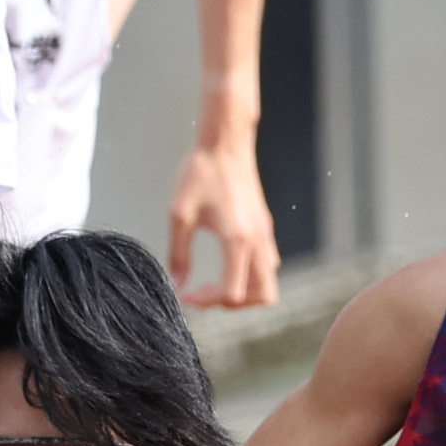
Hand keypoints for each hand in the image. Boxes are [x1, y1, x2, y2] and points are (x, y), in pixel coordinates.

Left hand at [168, 135, 279, 308]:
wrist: (226, 141)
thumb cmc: (202, 171)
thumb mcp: (180, 213)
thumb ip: (179, 253)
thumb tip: (177, 283)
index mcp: (237, 241)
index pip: (232, 292)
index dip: (208, 301)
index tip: (187, 295)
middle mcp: (257, 241)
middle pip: (263, 296)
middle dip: (235, 304)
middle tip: (207, 296)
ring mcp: (265, 234)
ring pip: (269, 281)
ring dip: (246, 290)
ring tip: (218, 283)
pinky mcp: (264, 226)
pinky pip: (267, 262)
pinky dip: (251, 273)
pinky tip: (227, 262)